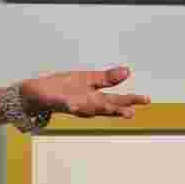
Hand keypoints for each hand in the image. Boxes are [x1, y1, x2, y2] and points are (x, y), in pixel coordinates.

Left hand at [19, 66, 149, 118]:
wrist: (37, 93)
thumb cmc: (64, 86)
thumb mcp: (87, 79)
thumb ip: (107, 77)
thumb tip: (128, 70)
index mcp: (94, 96)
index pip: (115, 99)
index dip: (130, 100)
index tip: (147, 100)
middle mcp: (85, 102)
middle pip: (104, 105)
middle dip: (117, 108)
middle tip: (132, 113)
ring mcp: (71, 102)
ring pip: (87, 107)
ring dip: (97, 108)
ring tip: (109, 108)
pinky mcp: (56, 101)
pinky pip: (63, 103)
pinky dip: (70, 105)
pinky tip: (75, 105)